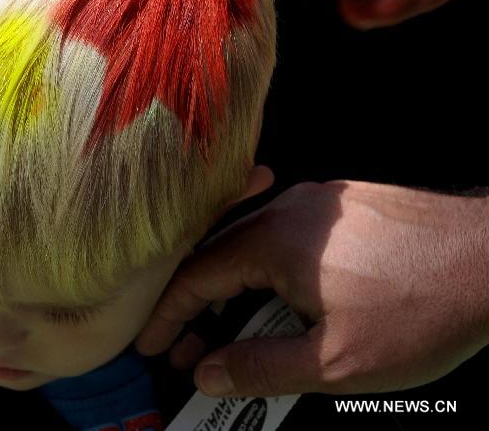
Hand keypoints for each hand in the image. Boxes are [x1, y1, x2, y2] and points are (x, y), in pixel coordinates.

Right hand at [135, 181, 488, 396]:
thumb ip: (261, 369)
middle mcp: (286, 210)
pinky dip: (269, 275)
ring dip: (238, 293)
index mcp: (272, 240)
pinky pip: (285, 239)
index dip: (169, 317)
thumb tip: (209, 373)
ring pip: (253, 248)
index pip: (195, 278)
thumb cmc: (423, 307)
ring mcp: (316, 205)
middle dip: (200, 310)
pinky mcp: (341, 208)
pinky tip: (285, 307)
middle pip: (219, 259)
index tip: (155, 345)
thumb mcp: (336, 361)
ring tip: (241, 338)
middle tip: (194, 352)